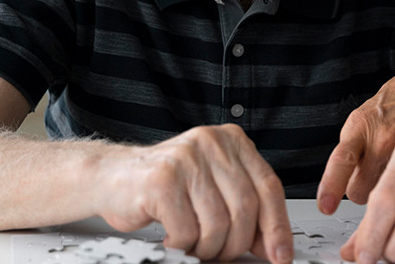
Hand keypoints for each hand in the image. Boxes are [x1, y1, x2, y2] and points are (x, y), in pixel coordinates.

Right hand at [96, 124, 292, 263]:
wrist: (113, 177)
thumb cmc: (166, 187)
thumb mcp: (213, 188)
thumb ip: (244, 209)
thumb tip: (274, 247)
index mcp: (232, 141)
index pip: (269, 187)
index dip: (277, 227)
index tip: (281, 256)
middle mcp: (211, 143)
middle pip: (245, 209)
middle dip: (235, 244)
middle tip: (221, 254)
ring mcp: (186, 159)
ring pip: (218, 225)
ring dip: (207, 248)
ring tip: (192, 243)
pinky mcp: (161, 180)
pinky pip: (187, 231)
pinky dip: (181, 245)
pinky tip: (171, 236)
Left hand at [317, 57, 394, 211]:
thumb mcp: (373, 109)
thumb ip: (358, 141)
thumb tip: (344, 175)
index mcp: (363, 124)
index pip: (341, 160)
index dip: (331, 187)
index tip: (326, 206)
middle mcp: (383, 138)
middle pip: (359, 192)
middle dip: (363, 195)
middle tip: (372, 186)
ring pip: (385, 199)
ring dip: (388, 198)